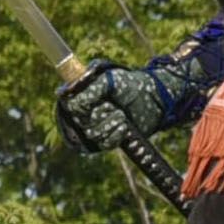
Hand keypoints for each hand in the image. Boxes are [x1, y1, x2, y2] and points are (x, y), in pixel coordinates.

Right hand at [55, 63, 169, 163]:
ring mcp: (95, 126)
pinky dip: (115, 135)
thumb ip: (92, 88)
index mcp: (82, 93)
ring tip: (122, 115)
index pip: (70, 105)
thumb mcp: (111, 80)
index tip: (100, 100)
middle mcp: (85, 111)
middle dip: (101, 114)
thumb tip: (74, 102)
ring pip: (92, 134)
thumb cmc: (130, 85)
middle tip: (114, 106)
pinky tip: (124, 127)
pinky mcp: (106, 139)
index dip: (83, 106)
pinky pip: (103, 144)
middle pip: (81, 121)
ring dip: (110, 124)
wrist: (153, 100)